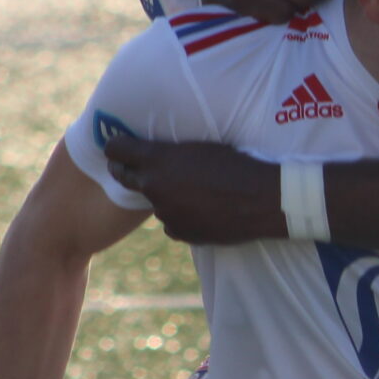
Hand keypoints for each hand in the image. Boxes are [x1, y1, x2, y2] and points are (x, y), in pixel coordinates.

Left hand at [102, 135, 282, 242]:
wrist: (262, 199)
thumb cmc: (236, 164)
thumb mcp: (200, 147)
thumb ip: (172, 152)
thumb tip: (157, 152)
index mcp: (158, 160)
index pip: (116, 150)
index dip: (116, 146)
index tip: (117, 146)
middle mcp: (154, 186)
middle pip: (122, 176)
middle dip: (124, 169)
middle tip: (129, 165)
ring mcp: (165, 213)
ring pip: (154, 201)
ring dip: (164, 196)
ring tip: (192, 190)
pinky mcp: (180, 232)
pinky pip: (171, 223)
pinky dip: (181, 216)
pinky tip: (202, 210)